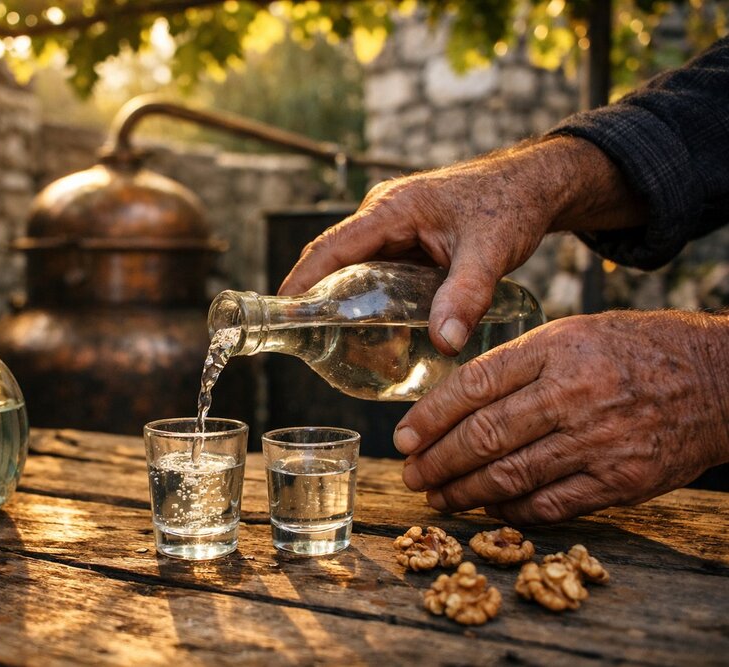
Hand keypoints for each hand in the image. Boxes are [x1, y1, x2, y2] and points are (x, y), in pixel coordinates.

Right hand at [278, 136, 644, 355]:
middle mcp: (383, 214)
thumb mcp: (490, 253)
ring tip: (333, 342)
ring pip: (354, 266)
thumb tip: (445, 342)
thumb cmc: (511, 206)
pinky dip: (368, 296)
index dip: (301, 281)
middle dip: (316, 297)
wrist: (535, 186)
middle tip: (305, 340)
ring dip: (342, 299)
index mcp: (391, 209)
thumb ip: (466, 297)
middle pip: (334, 259)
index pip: (331, 248)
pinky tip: (373, 327)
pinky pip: (375, 269)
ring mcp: (393, 226)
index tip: (282, 313)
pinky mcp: (406, 238)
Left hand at [395, 310, 728, 523]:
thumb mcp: (572, 334)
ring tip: (438, 496)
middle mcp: (573, 394)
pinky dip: (511, 510)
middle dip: (437, 461)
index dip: (430, 417)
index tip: (403, 437)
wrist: (719, 379)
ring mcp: (598, 441)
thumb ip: (516, 364)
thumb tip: (453, 402)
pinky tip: (489, 508)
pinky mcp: (620, 480)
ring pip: (510, 475)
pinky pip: (550, 504)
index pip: (473, 385)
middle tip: (410, 474)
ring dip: (464, 492)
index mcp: (555, 349)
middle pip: (484, 436)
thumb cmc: (635, 350)